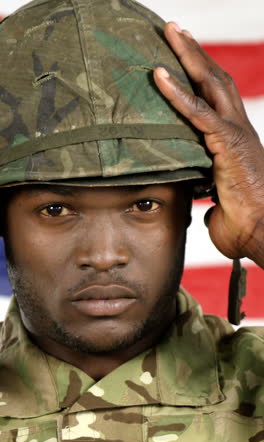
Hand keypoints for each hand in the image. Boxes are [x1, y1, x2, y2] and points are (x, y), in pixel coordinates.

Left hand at [154, 22, 263, 267]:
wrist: (260, 231)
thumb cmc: (242, 219)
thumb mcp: (218, 197)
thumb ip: (208, 189)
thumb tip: (200, 199)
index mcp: (234, 138)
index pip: (216, 98)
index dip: (199, 75)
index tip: (180, 57)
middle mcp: (237, 128)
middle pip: (215, 80)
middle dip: (194, 53)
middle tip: (173, 30)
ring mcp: (235, 133)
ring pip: (211, 85)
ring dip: (189, 57)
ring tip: (170, 32)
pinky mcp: (228, 143)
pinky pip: (199, 113)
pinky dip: (178, 94)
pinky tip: (159, 75)